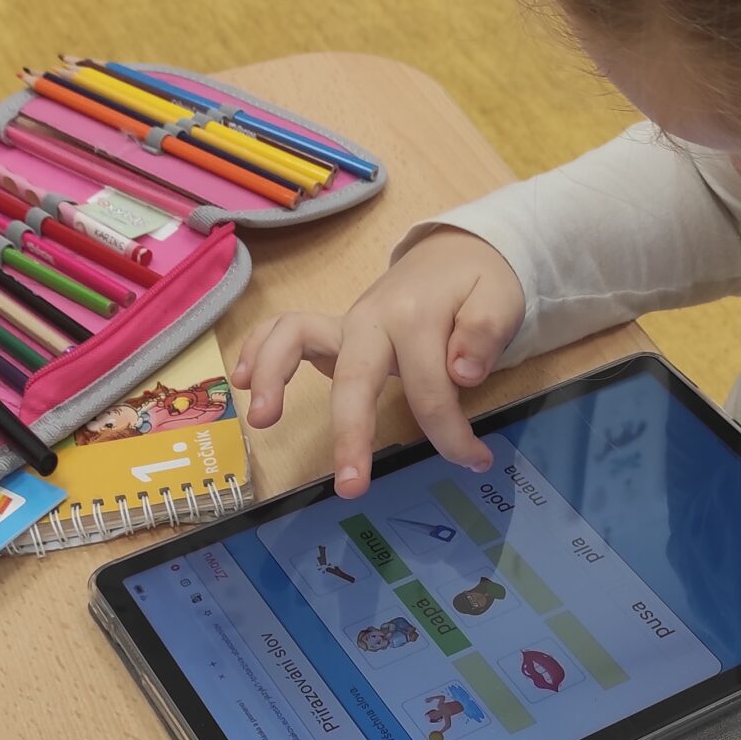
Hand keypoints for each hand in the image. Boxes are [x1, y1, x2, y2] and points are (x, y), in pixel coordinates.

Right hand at [229, 229, 524, 496]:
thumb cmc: (478, 284)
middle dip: (348, 433)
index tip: (475, 461)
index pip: (431, 390)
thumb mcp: (501, 299)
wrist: (454, 252)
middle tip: (349, 487)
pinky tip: (240, 381)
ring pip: (296, 338)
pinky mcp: (333, 330)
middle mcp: (372, 319)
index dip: (452, 434)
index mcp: (417, 317)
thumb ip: (485, 333)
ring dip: (271, 375)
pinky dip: (258, 350)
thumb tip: (462, 374)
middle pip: (353, 377)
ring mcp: (347, 323)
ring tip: (262, 421)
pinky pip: (285, 331)